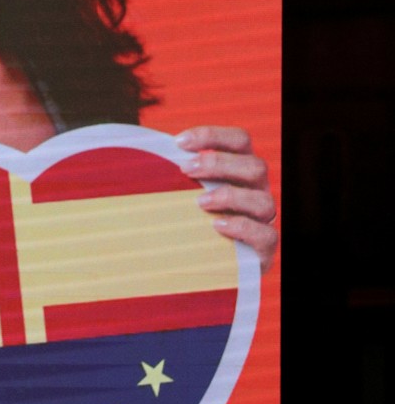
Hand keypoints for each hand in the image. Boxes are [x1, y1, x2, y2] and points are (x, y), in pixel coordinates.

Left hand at [177, 126, 277, 270]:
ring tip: (200, 202)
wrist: (204, 267)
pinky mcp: (263, 249)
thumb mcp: (182, 196)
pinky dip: (241, 227)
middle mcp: (256, 192)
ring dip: (230, 196)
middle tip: (186, 169)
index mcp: (240, 171)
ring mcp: (262, 221)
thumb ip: (173, 177)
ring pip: (263, 200)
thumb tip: (140, 158)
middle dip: (219, 163)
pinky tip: (217, 226)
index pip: (239, 141)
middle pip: (254, 166)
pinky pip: (265, 235)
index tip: (179, 142)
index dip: (213, 136)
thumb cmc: (190, 223)